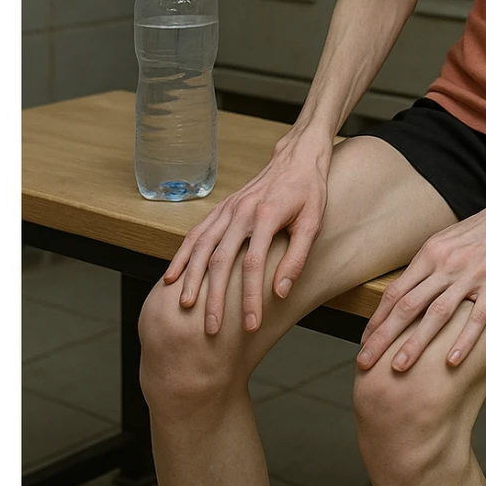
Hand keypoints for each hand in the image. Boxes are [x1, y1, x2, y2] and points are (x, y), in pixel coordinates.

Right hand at [162, 129, 330, 335]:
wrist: (297, 157)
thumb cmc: (309, 191)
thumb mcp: (313, 223)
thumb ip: (296, 258)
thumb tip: (280, 292)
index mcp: (266, 216)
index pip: (253, 265)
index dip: (250, 298)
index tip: (250, 325)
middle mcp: (242, 212)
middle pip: (221, 260)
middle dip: (215, 297)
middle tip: (212, 328)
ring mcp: (228, 209)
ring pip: (202, 247)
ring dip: (192, 278)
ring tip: (185, 306)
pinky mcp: (222, 208)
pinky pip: (196, 233)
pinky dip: (182, 255)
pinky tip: (172, 277)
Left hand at [356, 180, 485, 372]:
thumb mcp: (452, 239)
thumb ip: (432, 263)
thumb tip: (411, 290)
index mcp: (432, 252)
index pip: (396, 291)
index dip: (378, 319)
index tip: (364, 343)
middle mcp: (447, 262)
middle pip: (407, 305)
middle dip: (383, 337)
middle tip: (364, 363)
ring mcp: (473, 272)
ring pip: (437, 313)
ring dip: (415, 343)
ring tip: (398, 368)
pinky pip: (478, 314)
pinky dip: (464, 339)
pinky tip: (452, 361)